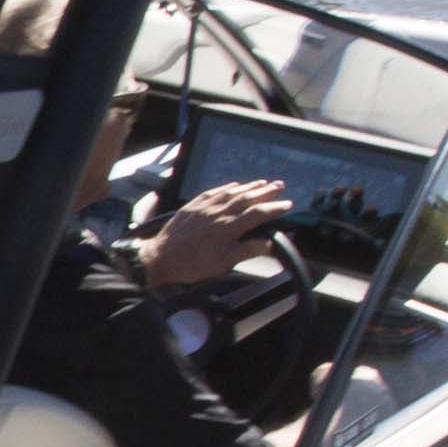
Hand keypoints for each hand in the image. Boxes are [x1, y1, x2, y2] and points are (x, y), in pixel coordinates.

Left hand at [141, 175, 289, 289]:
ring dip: (249, 186)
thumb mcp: (223, 263)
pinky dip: (226, 187)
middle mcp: (218, 213)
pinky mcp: (193, 206)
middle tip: (280, 185)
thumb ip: (247, 251)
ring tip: (263, 182)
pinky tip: (234, 185)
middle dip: (265, 191)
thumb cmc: (193, 264)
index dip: (274, 207)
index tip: (286, 204)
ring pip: (231, 192)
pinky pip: (213, 191)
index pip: (257, 213)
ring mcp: (205, 207)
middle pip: (247, 198)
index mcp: (228, 228)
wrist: (161, 257)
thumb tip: (268, 244)